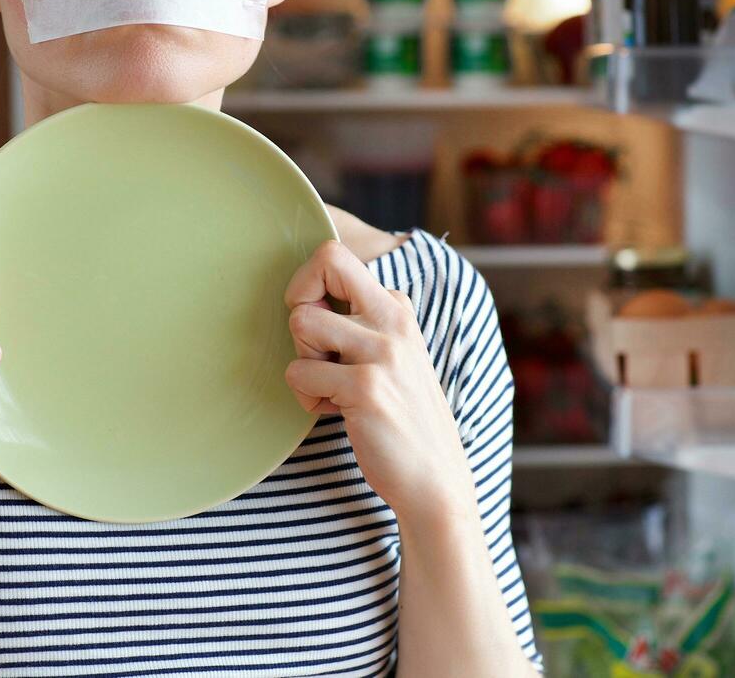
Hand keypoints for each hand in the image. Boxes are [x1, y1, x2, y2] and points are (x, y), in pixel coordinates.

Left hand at [283, 239, 478, 520]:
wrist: (436, 479)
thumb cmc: (402, 417)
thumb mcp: (393, 355)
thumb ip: (361, 322)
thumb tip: (303, 299)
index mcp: (397, 308)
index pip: (335, 255)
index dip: (307, 282)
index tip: (313, 317)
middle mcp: (392, 321)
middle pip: (321, 266)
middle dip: (300, 306)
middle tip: (318, 352)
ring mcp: (381, 352)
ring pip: (301, 322)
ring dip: (303, 361)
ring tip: (330, 387)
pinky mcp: (365, 387)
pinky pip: (298, 374)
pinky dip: (306, 398)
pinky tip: (337, 412)